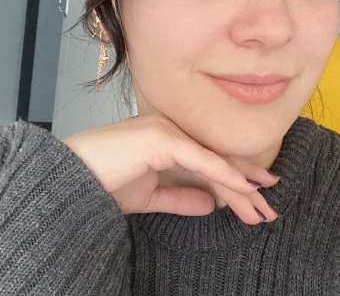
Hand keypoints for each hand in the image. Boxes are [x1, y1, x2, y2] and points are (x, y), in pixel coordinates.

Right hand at [62, 114, 279, 224]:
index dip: (236, 180)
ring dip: (241, 187)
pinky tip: (246, 189)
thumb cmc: (102, 184)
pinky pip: (201, 160)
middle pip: (217, 160)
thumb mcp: (149, 196)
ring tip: (264, 208)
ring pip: (213, 162)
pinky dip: (225, 174)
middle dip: (246, 187)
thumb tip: (210, 203)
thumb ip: (179, 197)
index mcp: (169, 139)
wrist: (69, 180)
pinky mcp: (161, 138)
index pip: (210, 161)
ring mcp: (167, 130)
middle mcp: (172, 129)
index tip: (258, 199)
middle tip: (270, 210)